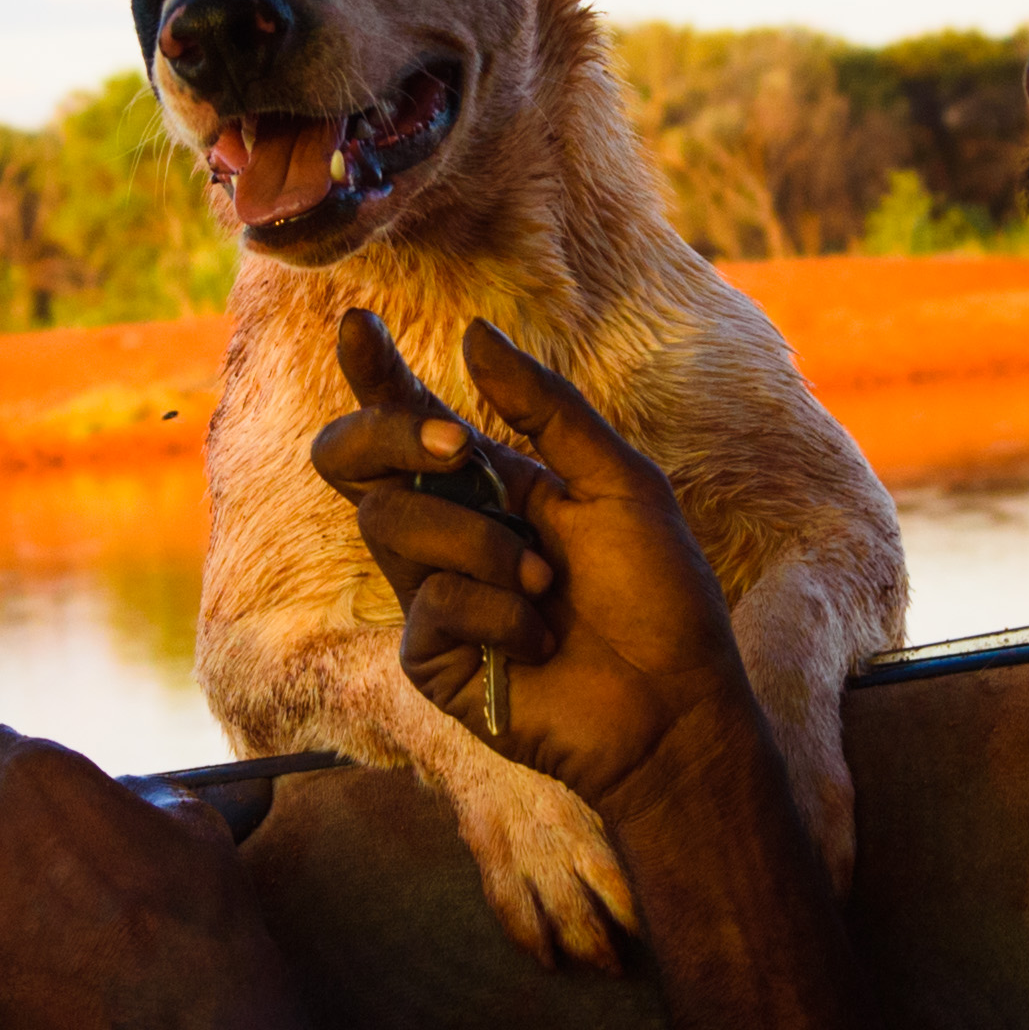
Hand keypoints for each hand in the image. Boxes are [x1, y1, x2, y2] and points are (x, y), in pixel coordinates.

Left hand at [0, 724, 299, 1029]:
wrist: (188, 1015)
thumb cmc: (198, 910)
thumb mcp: (187, 821)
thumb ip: (132, 793)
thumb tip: (118, 794)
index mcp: (36, 776)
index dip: (2, 771)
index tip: (18, 798)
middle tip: (4, 859)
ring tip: (12, 929)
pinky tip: (12, 982)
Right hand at [306, 312, 771, 828]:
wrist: (674, 705)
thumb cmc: (660, 595)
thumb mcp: (620, 482)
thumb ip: (547, 410)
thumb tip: (473, 335)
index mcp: (488, 484)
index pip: (408, 419)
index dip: (374, 372)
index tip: (357, 323)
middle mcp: (448, 532)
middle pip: (354, 461)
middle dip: (390, 433)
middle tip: (459, 446)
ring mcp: (432, 595)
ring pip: (391, 520)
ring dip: (481, 542)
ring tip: (546, 584)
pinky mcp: (430, 657)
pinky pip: (433, 601)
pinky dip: (496, 609)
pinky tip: (537, 638)